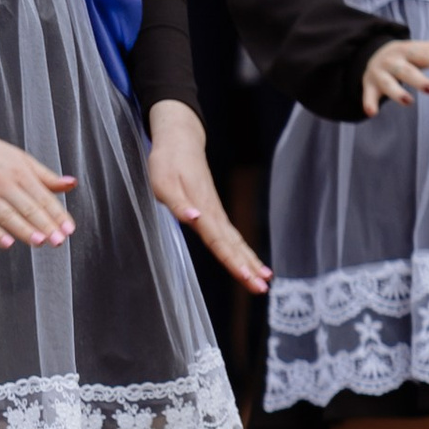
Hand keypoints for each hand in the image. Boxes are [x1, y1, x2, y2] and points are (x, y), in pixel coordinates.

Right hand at [0, 95, 75, 250]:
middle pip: (28, 207)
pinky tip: (6, 242)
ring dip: (25, 230)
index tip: (69, 229)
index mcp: (18, 171)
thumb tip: (71, 184)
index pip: (43, 197)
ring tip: (40, 242)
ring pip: (8, 216)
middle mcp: (2, 182)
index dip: (58, 214)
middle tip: (59, 241)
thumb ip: (45, 175)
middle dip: (46, 226)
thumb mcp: (19, 157)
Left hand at [144, 98, 270, 293]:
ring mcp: (216, 212)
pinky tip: (250, 261)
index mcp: (202, 209)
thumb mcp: (163, 182)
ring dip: (250, 261)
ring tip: (265, 281)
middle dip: (248, 268)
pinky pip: (231, 236)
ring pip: (236, 241)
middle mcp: (213, 213)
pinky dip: (242, 250)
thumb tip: (194, 218)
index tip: (246, 277)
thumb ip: (178, 203)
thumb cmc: (167, 161)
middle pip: (233, 245)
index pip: (218, 241)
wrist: (180, 139)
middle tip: (262, 289)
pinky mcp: (214, 211)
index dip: (232, 261)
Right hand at [361, 35, 428, 116]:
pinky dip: (369, 103)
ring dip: (397, 92)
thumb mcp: (425, 52)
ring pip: (388, 83)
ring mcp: (380, 73)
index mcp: (409, 50)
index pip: (425, 54)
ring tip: (409, 102)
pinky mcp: (370, 86)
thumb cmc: (409, 56)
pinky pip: (368, 95)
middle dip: (417, 79)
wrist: (373, 54)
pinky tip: (371, 113)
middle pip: (405, 69)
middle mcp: (394, 61)